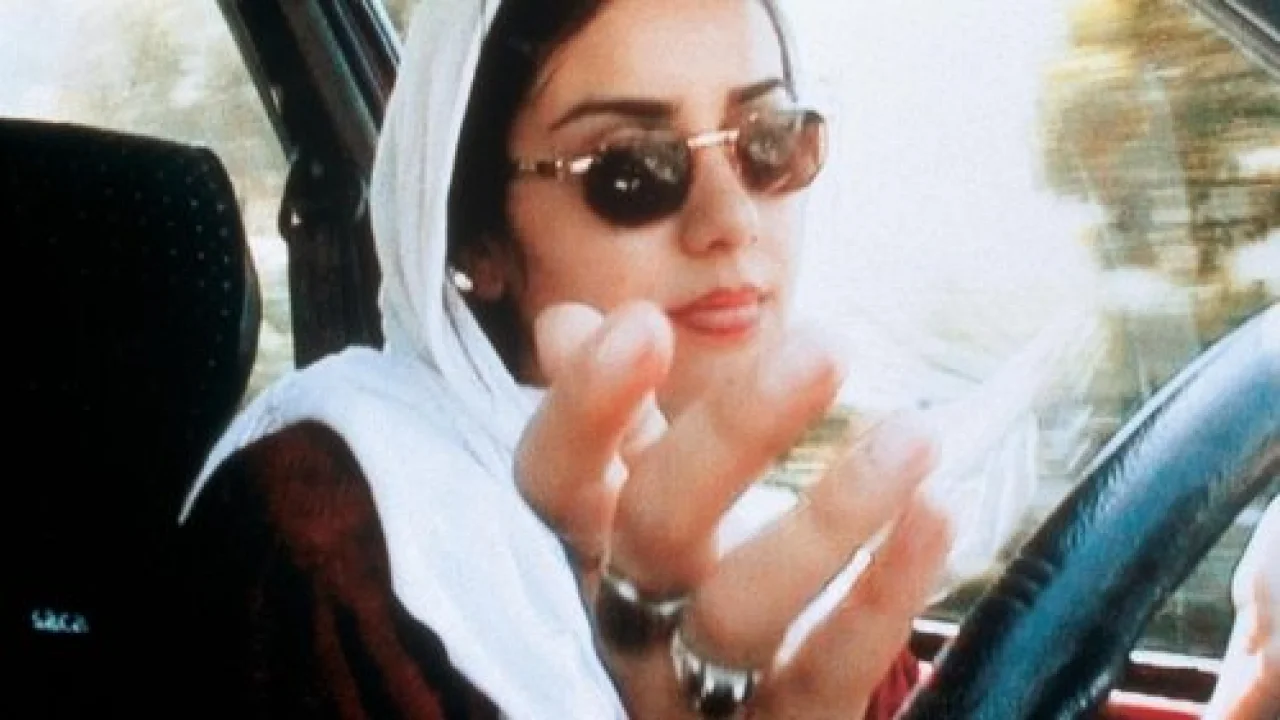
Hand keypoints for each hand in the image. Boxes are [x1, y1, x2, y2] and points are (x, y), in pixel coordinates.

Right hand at [517, 301, 952, 718]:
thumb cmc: (690, 585)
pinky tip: (939, 513)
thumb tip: (569, 323)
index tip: (644, 324)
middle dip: (733, 434)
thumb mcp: (646, 493)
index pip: (553, 480)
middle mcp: (630, 618)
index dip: (584, 408)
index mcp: (595, 545)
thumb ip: (618, 415)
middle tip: (825, 348)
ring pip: (739, 615)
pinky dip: (886, 595)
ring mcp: (698, 692)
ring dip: (830, 518)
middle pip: (653, 532)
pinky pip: (828, 674)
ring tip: (914, 433)